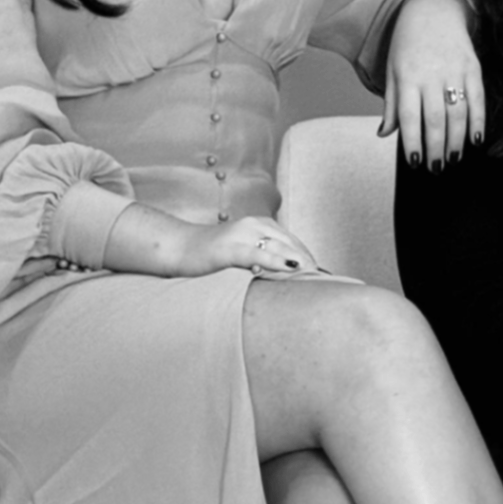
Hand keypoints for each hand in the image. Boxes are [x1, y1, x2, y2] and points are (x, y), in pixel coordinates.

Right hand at [184, 216, 319, 277]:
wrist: (179, 248)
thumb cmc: (211, 253)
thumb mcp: (242, 251)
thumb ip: (263, 256)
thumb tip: (287, 273)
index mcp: (259, 223)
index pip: (292, 240)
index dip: (308, 256)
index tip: (321, 274)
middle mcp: (254, 224)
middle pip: (290, 243)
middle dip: (308, 261)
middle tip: (323, 280)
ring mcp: (242, 234)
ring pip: (279, 246)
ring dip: (299, 261)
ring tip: (314, 276)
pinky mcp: (230, 248)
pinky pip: (258, 254)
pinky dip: (276, 261)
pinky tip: (291, 268)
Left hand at [380, 0, 483, 170]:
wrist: (432, 10)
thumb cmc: (407, 45)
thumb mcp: (393, 71)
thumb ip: (392, 104)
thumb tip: (384, 134)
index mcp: (407, 77)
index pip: (409, 116)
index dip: (412, 141)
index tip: (415, 162)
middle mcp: (431, 75)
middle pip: (435, 118)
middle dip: (436, 147)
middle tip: (436, 168)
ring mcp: (454, 70)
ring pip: (458, 113)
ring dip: (456, 140)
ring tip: (453, 159)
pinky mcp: (473, 68)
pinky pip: (478, 99)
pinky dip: (479, 121)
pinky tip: (476, 141)